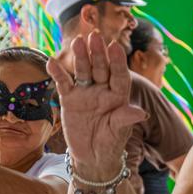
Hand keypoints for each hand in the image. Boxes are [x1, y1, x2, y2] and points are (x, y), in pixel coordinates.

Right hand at [48, 32, 147, 179]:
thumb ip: (125, 119)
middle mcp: (103, 90)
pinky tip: (51, 62)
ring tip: (77, 42)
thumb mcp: (118, 133)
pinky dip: (58, 73)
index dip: (118, 62)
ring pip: (83, 71)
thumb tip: (141, 113)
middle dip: (98, 53)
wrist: (92, 157)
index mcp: (119, 96)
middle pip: (101, 68)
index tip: (115, 46)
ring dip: (80, 57)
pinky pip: (64, 83)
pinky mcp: (70, 99)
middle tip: (95, 36)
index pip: (119, 75)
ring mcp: (86, 92)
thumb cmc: (110, 143)